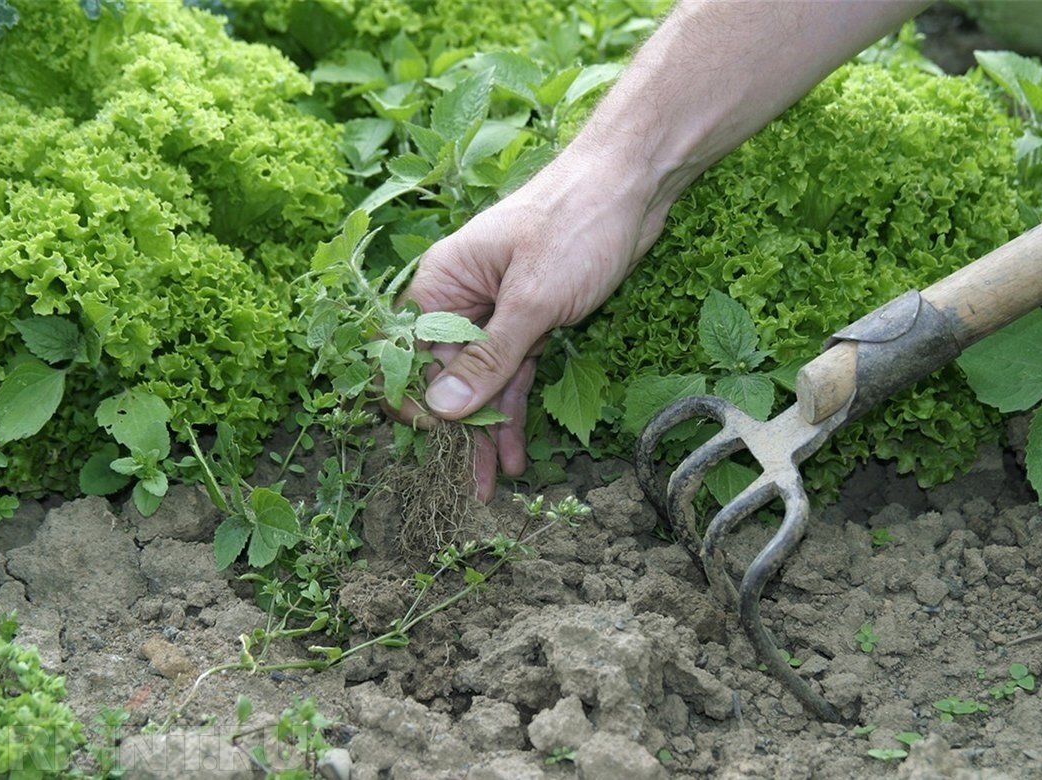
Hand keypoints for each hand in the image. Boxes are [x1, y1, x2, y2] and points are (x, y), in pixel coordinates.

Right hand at [390, 144, 669, 500]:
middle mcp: (463, 298)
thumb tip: (440, 409)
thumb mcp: (530, 300)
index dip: (415, 400)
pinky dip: (516, 408)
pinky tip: (519, 451)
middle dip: (458, 431)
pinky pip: (515, 371)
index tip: (433, 443)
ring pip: (484, 381)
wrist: (633, 184)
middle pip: (447, 374)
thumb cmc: (575, 225)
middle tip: (471, 485)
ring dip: (490, 431)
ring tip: (494, 485)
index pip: (408, 351)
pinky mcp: (534, 317)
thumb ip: (486, 359)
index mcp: (444, 282)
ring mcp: (499, 310)